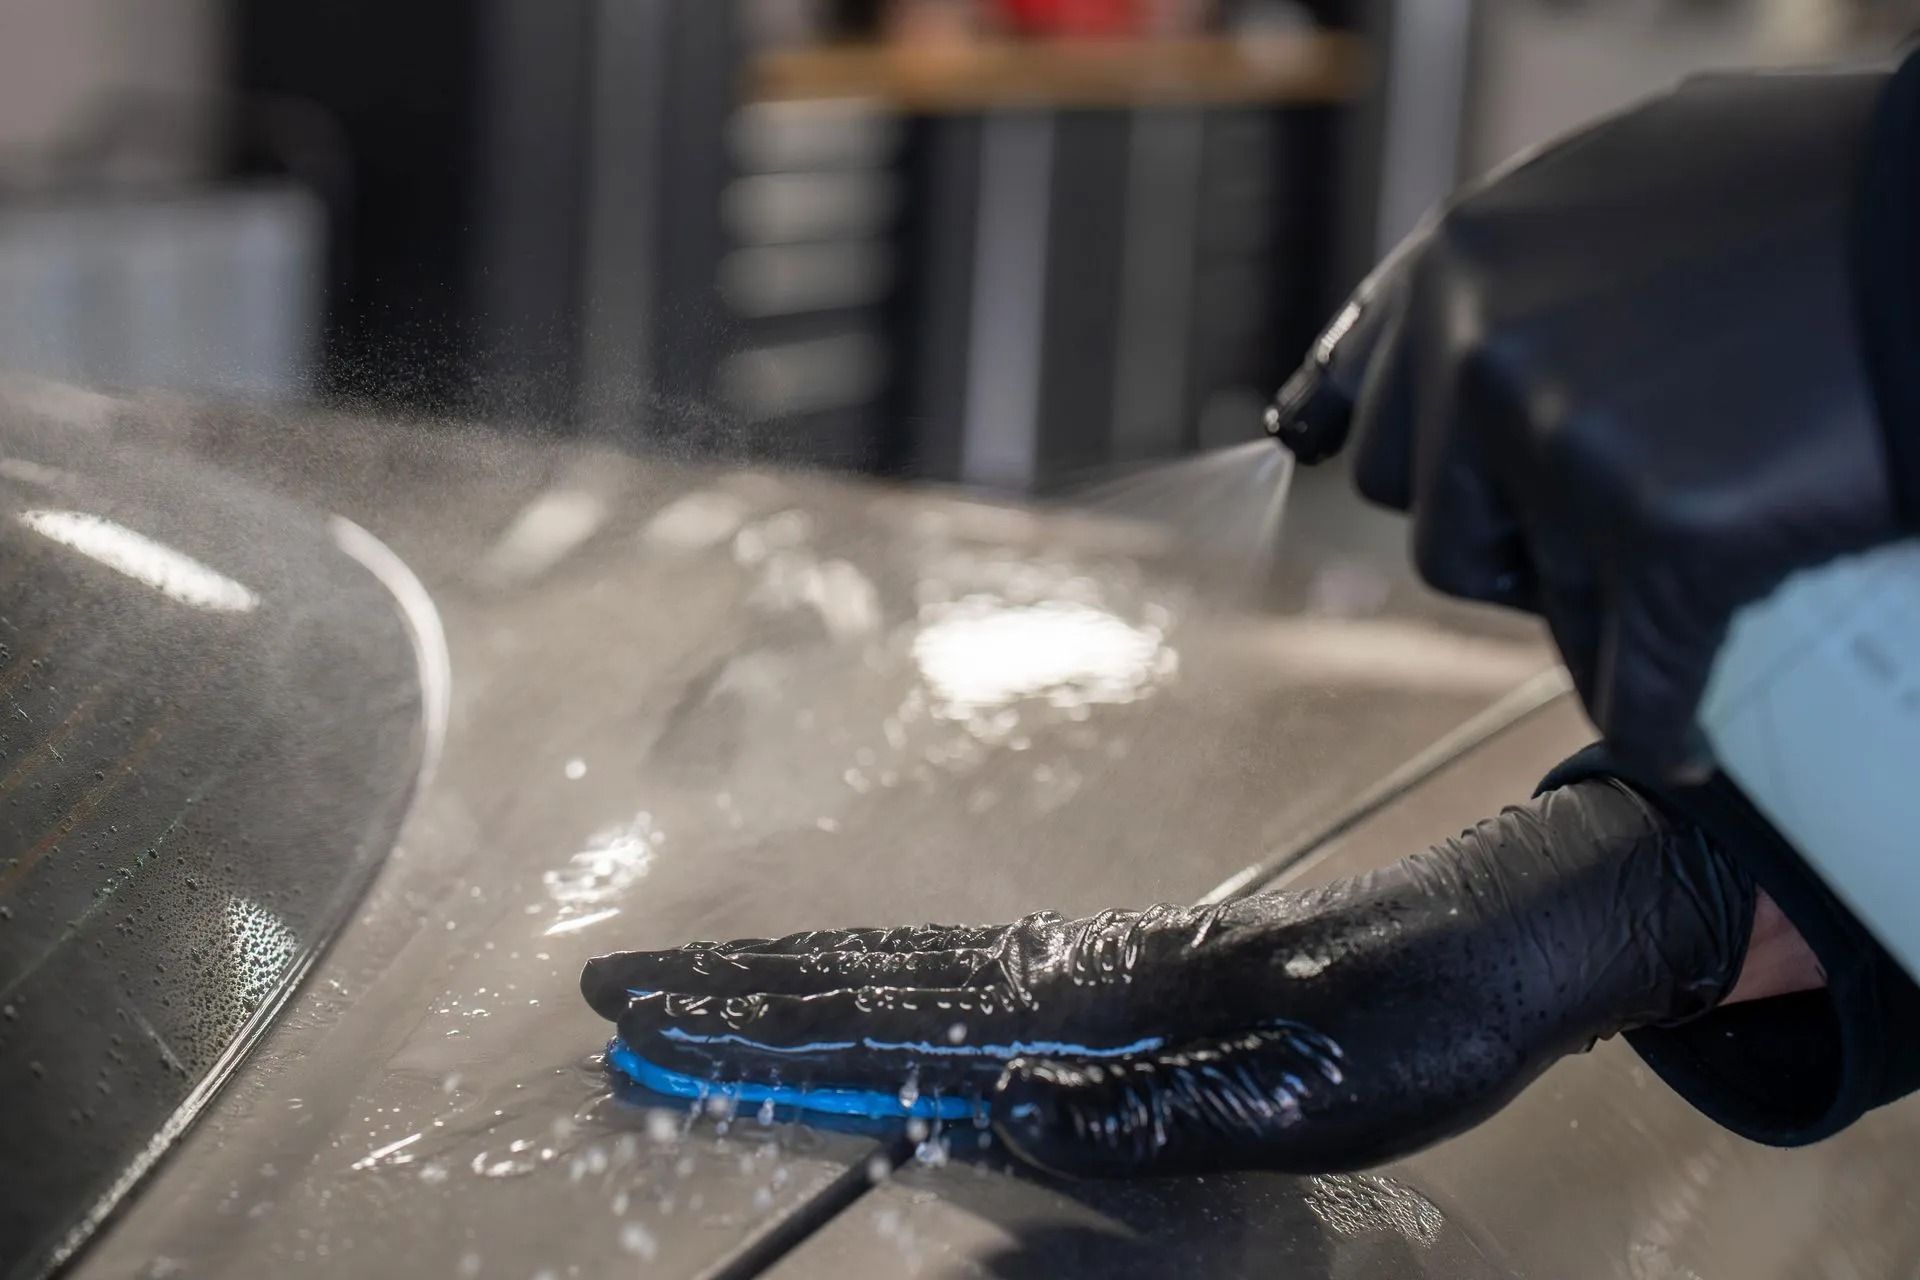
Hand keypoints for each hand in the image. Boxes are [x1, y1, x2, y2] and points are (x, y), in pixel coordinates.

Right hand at [582, 778, 1753, 1175]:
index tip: (662, 1028)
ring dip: (792, 970)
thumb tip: (1002, 1108)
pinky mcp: (1120, 957)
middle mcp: (1079, 963)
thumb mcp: (1311, 1096)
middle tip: (621, 989)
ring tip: (699, 980)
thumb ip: (1152, 1110)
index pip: (902, 1021)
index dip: (774, 1032)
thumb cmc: (1417, 1029)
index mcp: (1110, 1003)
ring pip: (909, 956)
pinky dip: (878, 967)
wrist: (1493, 937)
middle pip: (874, 972)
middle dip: (739, 988)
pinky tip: (856, 979)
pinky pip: (966, 959)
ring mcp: (1094, 951)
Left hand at [1277, 69, 1900, 775]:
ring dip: (1597, 620)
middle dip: (1512, 545)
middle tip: (1605, 532)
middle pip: (1435, 525)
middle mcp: (1480, 351)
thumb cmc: (1810, 193)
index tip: (1425, 499)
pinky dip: (1660, 725)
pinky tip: (1687, 734)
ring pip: (1537, 606)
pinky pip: (1631, 687)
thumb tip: (1353, 392)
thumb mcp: (1617, 180)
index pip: (1362, 414)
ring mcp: (1563, 446)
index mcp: (1461, 264)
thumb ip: (1499, 274)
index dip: (1408, 467)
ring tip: (1674, 594)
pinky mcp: (1663, 533)